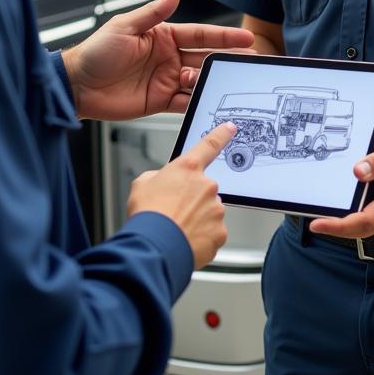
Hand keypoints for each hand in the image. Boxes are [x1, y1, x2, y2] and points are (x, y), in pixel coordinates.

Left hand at [62, 0, 253, 120]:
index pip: (200, 35)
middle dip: (226, 59)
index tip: (245, 38)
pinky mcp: (159, 101)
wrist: (77, 85)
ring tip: (224, 82)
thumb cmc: (95, 52)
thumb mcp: (125, 26)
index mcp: (162, 36)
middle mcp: (168, 57)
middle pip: (205, 58)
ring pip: (198, 80)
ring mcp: (165, 80)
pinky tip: (210, 102)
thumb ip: (154, 13)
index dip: (224, 36)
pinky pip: (185, 102)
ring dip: (211, 81)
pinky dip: (198, 102)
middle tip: (248, 62)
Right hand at [128, 121, 236, 268]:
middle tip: (175, 211)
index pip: (209, 145)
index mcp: (188, 168)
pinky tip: (186, 240)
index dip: (221, 134)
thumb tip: (161, 181)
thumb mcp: (142, 184)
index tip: (230, 128)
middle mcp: (206, 185)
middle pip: (204, 189)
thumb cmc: (148, 215)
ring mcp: (215, 209)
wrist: (154, 247)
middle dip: (193, 199)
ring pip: (209, 212)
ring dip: (197, 219)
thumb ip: (158, 177)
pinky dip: (201, 237)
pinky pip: (212, 233)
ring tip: (177, 228)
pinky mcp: (220, 232)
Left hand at [308, 128, 373, 239]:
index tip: (317, 224)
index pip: (364, 221)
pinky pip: (366, 219)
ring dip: (341, 225)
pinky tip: (336, 208)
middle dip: (335, 228)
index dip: (339, 226)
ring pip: (362, 227)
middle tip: (311, 221)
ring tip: (318, 214)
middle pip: (361, 229)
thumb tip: (358, 172)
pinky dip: (349, 217)